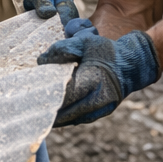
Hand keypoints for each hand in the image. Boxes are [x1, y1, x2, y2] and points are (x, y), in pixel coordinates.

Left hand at [37, 19, 159, 125]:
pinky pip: (79, 119)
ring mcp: (101, 108)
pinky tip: (53, 114)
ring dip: (55, 117)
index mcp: (92, 80)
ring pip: (71, 118)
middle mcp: (97, 98)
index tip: (30, 95)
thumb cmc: (108, 51)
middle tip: (28, 109)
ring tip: (37, 113)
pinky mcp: (102, 112)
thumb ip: (62, 49)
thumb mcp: (85, 42)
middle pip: (65, 111)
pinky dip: (66, 117)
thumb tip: (40, 60)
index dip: (46, 96)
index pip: (63, 93)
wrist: (134, 64)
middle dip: (46, 111)